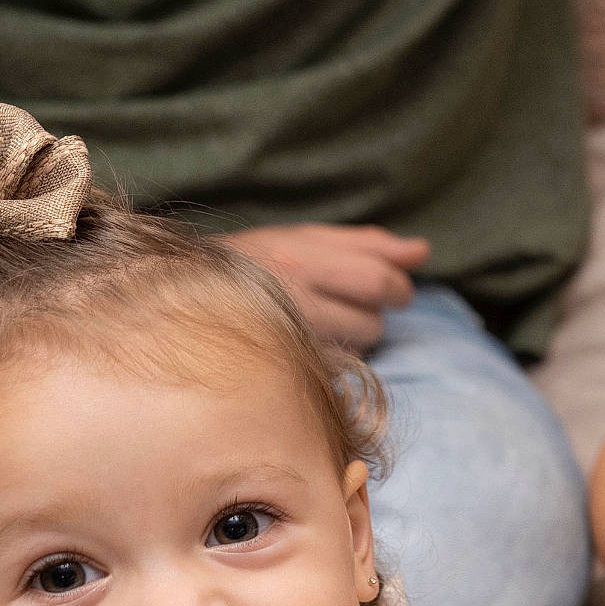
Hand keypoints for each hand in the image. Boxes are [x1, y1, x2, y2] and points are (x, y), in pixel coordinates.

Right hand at [220, 223, 429, 349]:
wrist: (181, 296)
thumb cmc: (252, 263)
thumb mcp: (303, 239)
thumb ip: (366, 244)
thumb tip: (422, 252)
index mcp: (301, 257)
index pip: (377, 277)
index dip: (396, 286)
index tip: (391, 289)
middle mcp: (294, 296)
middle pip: (374, 316)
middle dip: (384, 310)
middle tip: (372, 307)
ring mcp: (288, 336)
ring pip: (358, 344)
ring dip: (358, 335)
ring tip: (331, 323)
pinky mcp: (284, 366)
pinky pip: (335, 366)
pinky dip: (335, 357)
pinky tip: (313, 344)